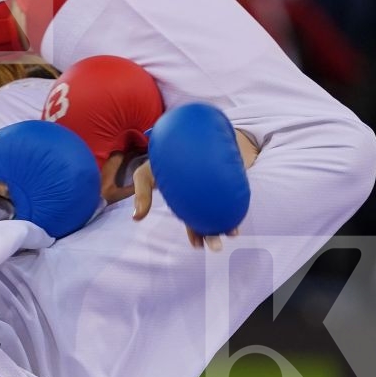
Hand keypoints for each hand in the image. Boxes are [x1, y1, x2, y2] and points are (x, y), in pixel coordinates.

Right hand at [127, 129, 258, 249]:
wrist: (186, 128)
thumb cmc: (163, 155)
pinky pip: (232, 192)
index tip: (196, 246)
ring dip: (227, 224)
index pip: (191, 222)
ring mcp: (214, 185)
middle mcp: (201, 196)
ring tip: (233, 234)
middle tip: (217, 248)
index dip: (194, 235)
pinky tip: (239, 212)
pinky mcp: (227, 173)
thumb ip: (141, 193)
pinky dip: (236, 203)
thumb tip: (136, 218)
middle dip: (212, 236)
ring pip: (221, 209)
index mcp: (185, 200)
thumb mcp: (146, 172)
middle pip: (208, 220)